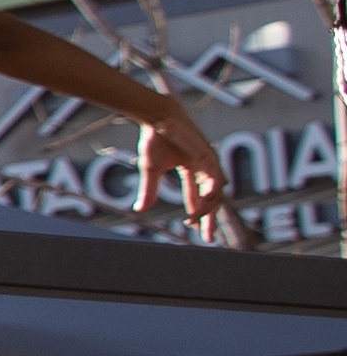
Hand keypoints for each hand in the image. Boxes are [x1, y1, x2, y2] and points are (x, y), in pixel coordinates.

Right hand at [135, 94, 238, 233]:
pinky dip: (213, 189)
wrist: (157, 118)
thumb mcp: (150, 170)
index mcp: (191, 171)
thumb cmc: (154, 139)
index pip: (197, 198)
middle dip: (209, 218)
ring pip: (216, 191)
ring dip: (209, 207)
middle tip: (207, 237)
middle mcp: (204, 169)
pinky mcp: (209, 155)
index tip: (197, 232)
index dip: (198, 215)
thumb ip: (149, 190)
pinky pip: (215, 176)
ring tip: (199, 222)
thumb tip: (139, 211)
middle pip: (212, 199)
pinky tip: (207, 201)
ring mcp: (209, 162)